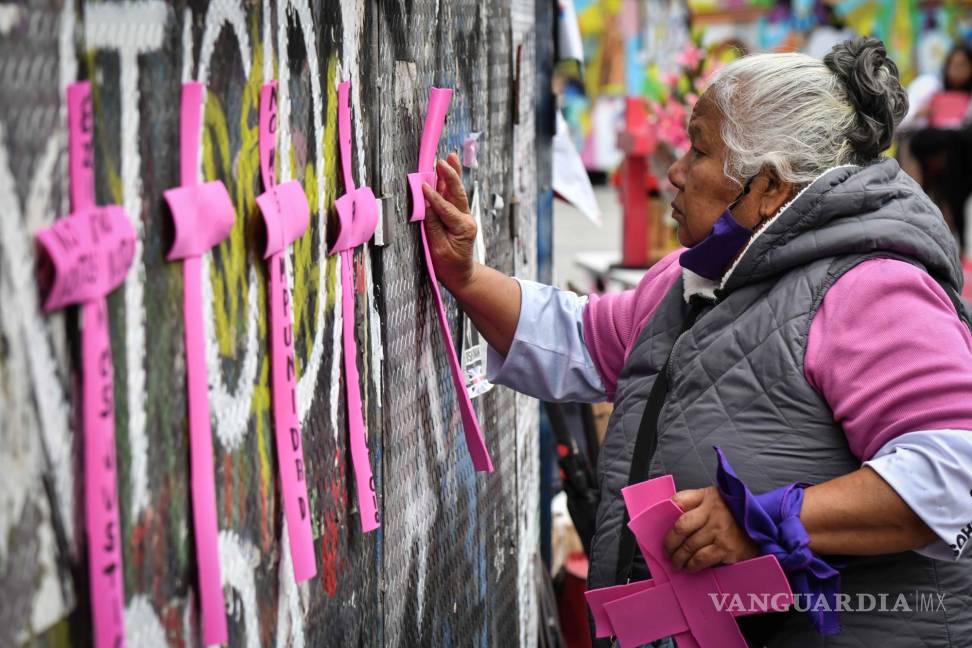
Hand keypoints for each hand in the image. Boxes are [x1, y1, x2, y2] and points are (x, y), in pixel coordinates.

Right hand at [421, 153, 477, 292]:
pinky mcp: (458, 215)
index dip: (434, 198)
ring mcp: (464, 216)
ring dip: (452, 174)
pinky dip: (449, 182)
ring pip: (456, 192)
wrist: (460, 274)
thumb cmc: (448, 266)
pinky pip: (453, 196)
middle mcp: (467, 219)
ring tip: (450, 156)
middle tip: (441, 162)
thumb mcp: (438, 249)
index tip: (423, 186)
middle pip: (457, 194)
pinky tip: (448, 169)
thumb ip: (432, 226)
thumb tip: (426, 206)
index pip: (446, 209)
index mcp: (464, 228)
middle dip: (449, 176)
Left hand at [663, 486, 759, 572]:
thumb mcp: (715, 498)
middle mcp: (713, 512)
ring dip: (678, 558)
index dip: (666, 512)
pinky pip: (702, 559)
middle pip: (681, 527)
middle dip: (669, 542)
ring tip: (676, 563)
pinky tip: (689, 567)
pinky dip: (692, 565)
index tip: (660, 527)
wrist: (763, 526)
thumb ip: (695, 501)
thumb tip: (670, 513)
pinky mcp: (727, 548)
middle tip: (666, 552)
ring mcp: (720, 530)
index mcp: (708, 496)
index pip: (680, 501)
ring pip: (689, 546)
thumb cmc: (733, 513)